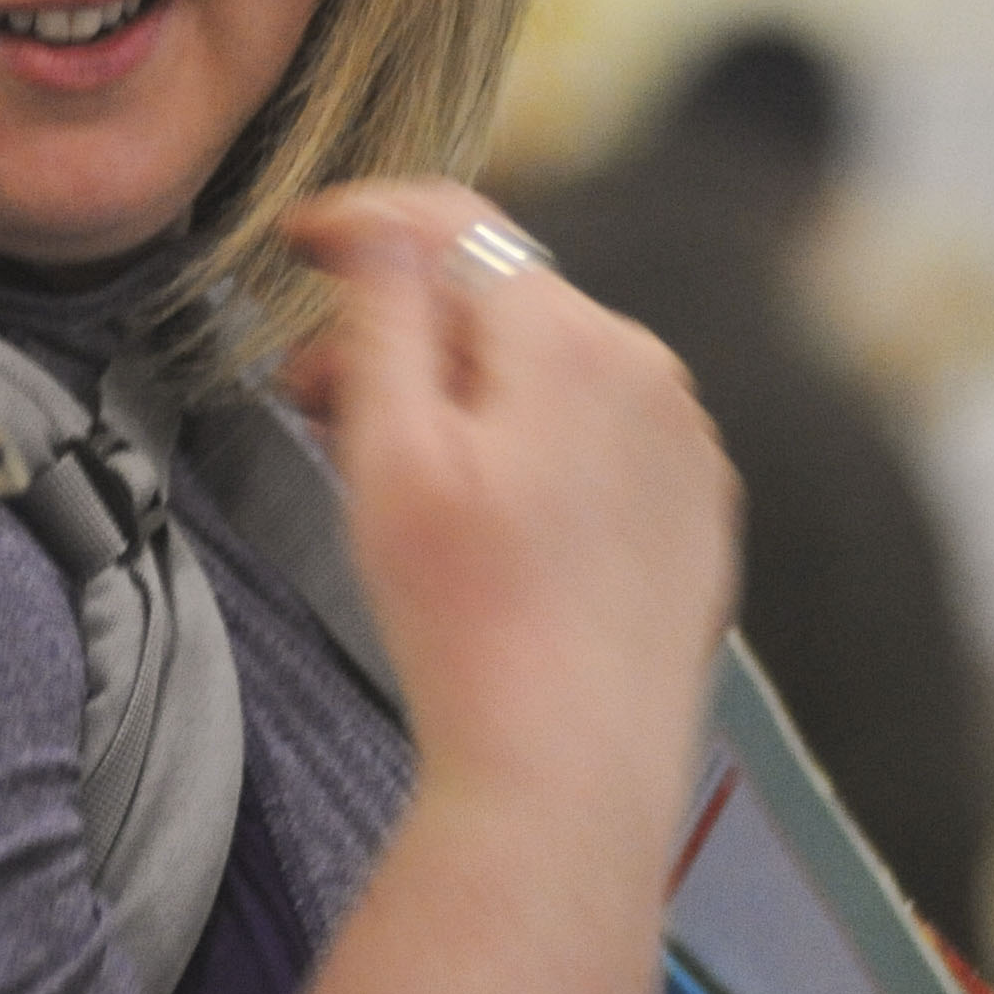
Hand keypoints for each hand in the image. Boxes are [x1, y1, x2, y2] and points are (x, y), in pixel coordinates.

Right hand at [281, 183, 732, 846]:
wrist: (567, 773)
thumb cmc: (468, 623)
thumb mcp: (392, 450)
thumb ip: (387, 310)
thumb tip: (381, 220)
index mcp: (572, 339)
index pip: (454, 225)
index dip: (361, 220)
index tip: (295, 241)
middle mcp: (650, 372)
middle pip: (498, 306)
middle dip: (400, 333)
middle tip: (308, 395)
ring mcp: (685, 445)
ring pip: (548, 374)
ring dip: (462, 394)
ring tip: (386, 470)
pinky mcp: (697, 512)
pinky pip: (598, 441)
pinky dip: (530, 450)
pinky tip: (478, 521)